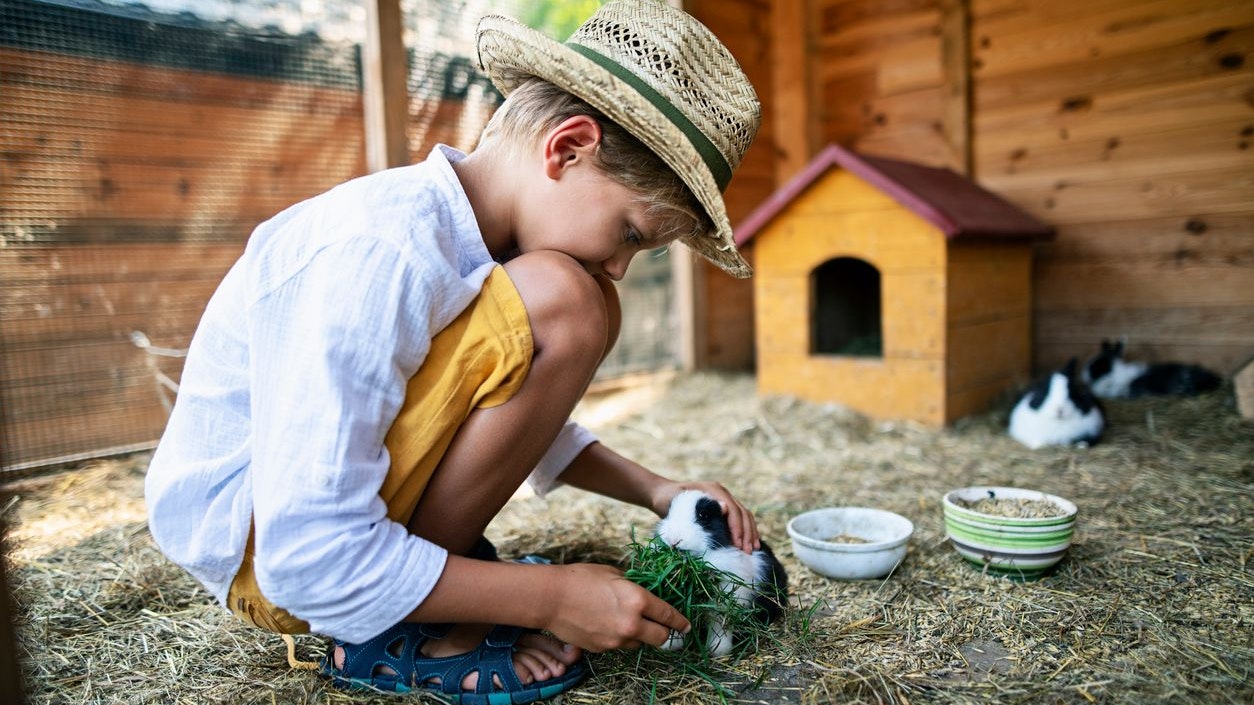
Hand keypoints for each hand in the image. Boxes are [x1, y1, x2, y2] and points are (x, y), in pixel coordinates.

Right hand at [541, 563, 689, 652]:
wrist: (550, 598)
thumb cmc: (580, 579)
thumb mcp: (612, 573)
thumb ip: (632, 585)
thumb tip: (641, 590)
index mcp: (638, 600)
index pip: (668, 615)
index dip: (680, 622)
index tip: (686, 626)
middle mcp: (631, 624)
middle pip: (661, 638)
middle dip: (667, 635)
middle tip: (667, 631)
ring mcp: (617, 640)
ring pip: (639, 644)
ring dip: (640, 636)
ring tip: (628, 622)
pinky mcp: (603, 649)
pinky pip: (619, 645)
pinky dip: (619, 638)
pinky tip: (607, 625)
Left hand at [650, 480, 760, 552]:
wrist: (662, 495)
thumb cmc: (668, 499)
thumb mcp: (678, 500)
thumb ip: (697, 503)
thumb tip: (725, 508)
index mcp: (713, 489)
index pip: (732, 508)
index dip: (737, 526)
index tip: (738, 543)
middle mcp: (722, 493)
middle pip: (742, 512)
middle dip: (746, 532)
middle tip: (747, 551)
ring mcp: (724, 500)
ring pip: (745, 516)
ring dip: (750, 532)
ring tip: (753, 549)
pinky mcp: (723, 509)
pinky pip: (740, 519)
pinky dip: (746, 531)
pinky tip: (750, 543)